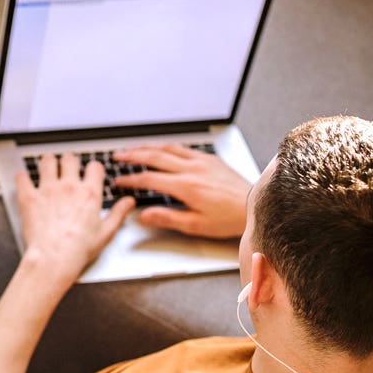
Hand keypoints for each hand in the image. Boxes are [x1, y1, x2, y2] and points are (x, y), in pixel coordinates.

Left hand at [15, 153, 134, 281]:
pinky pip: (22, 178)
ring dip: (48, 164)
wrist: (54, 258)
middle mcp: (69, 187)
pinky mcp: (29, 197)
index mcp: (89, 193)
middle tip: (67, 170)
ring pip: (47, 161)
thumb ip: (118, 214)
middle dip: (69, 163)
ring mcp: (48, 190)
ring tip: (48, 170)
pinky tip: (25, 181)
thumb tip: (128, 203)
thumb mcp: (106, 232)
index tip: (90, 173)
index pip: (94, 166)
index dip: (93, 168)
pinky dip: (23, 178)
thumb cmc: (78, 249)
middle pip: (70, 159)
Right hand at [112, 144, 249, 238]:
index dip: (130, 179)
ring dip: (148, 147)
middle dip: (132, 155)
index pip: (149, 179)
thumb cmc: (229, 218)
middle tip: (118, 156)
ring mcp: (202, 161)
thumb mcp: (195, 225)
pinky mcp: (210, 159)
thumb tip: (144, 215)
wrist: (254, 206)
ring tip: (134, 149)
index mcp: (186, 186)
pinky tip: (162, 149)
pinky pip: (183, 147)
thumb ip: (167, 218)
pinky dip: (167, 146)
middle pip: (155, 156)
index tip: (119, 181)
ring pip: (168, 147)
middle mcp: (193, 169)